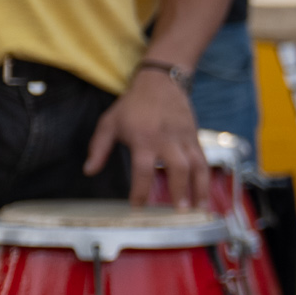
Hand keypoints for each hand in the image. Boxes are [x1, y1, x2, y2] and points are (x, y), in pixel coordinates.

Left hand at [90, 66, 212, 210]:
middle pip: (177, 168)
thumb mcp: (109, 123)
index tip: (138, 207)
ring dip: (199, 188)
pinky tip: (203, 194)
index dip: (141, 190)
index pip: (143, 170)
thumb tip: (89, 171)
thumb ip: (99, 148)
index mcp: (143, 138)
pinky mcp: (194, 137)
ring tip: (198, 208)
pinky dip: (206, 178)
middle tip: (178, 211)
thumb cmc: (132, 105)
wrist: (161, 82)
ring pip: (197, 165)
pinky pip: (203, 160)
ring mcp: (184, 138)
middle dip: (179, 190)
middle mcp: (166, 140)